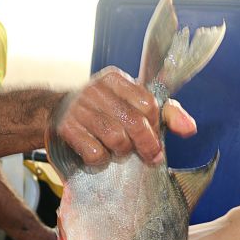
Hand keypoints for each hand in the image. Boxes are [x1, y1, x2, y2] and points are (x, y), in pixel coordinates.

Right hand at [53, 67, 196, 165]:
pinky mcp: (66, 128)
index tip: (154, 137)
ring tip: (117, 152)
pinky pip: (95, 153)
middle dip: (147, 145)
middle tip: (150, 157)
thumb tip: (190, 129)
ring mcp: (79, 108)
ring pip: (116, 139)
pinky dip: (100, 160)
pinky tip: (96, 155)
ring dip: (121, 153)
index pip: (148, 103)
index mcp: (115, 79)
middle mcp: (96, 89)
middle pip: (135, 123)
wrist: (49, 112)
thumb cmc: (100, 111)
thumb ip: (163, 113)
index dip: (155, 125)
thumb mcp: (128, 104)